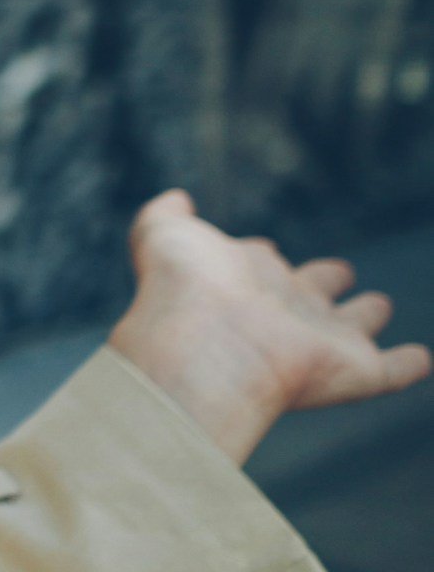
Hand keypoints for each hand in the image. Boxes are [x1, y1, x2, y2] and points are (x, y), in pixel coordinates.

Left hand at [105, 189, 429, 466]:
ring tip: (377, 305)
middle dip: (324, 279)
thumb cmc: (184, 287)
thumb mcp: (163, 233)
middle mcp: (281, 308)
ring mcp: (318, 340)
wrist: (207, 344)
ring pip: (352, 327)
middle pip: (311, 292)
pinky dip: (408, 364)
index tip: (264, 250)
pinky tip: (420, 359)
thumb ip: (166, 214)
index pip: (259, 262)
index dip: (260, 256)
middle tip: (338, 272)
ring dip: (366, 315)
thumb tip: (178, 198)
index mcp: (242, 276)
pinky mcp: (353, 372)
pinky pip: (390, 370)